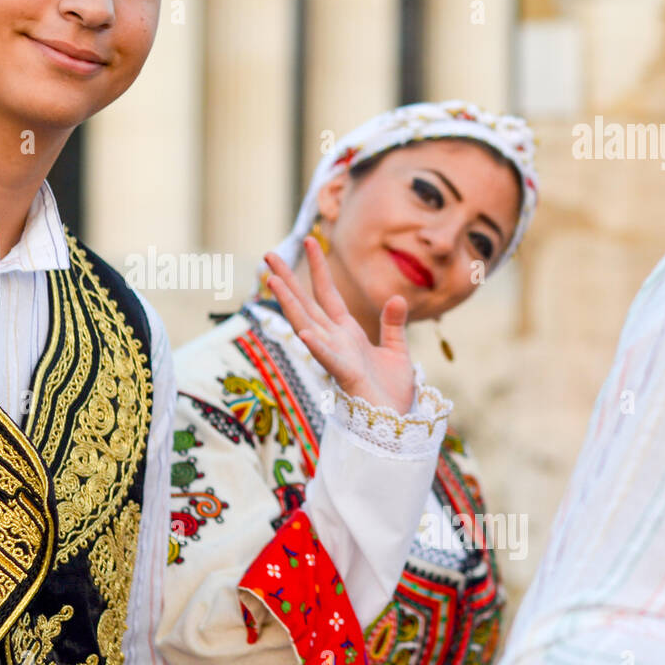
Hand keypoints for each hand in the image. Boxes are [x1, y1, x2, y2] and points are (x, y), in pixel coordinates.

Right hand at [264, 236, 415, 414]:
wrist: (396, 425)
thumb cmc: (391, 393)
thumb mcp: (397, 350)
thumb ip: (393, 324)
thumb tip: (396, 296)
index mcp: (346, 333)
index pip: (327, 294)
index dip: (318, 267)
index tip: (311, 240)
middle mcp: (335, 341)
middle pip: (306, 303)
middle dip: (288, 279)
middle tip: (268, 255)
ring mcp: (337, 357)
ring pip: (308, 324)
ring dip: (290, 303)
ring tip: (272, 280)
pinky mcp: (346, 376)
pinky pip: (329, 358)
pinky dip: (318, 346)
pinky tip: (305, 332)